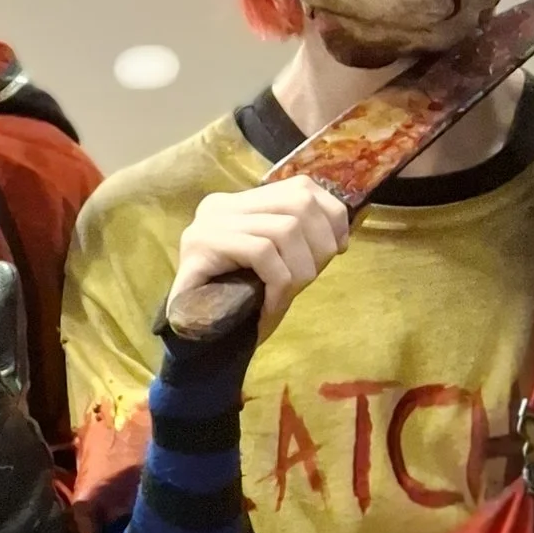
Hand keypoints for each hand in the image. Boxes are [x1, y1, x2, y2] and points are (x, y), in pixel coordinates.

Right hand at [167, 174, 350, 342]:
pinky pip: (263, 252)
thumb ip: (299, 243)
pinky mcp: (201, 246)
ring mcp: (208, 223)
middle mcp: (221, 205)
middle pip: (298, 202)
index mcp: (240, 204)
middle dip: (320, 243)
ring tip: (290, 294)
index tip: (339, 249)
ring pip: (285, 227)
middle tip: (312, 277)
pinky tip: (272, 305)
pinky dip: (279, 282)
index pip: (299, 187)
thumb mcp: (277, 268)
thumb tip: (340, 231)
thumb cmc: (237, 309)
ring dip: (301, 267)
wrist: (193, 345)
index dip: (331, 216)